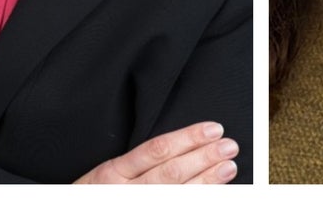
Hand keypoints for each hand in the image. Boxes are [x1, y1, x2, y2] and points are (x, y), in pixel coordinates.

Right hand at [73, 121, 238, 183]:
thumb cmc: (93, 194)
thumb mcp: (107, 174)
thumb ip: (138, 162)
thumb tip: (180, 145)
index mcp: (113, 172)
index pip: (157, 150)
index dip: (188, 138)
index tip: (212, 129)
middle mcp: (123, 192)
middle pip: (170, 173)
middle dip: (203, 158)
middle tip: (229, 146)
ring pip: (175, 194)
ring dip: (206, 182)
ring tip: (228, 168)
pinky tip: (215, 194)